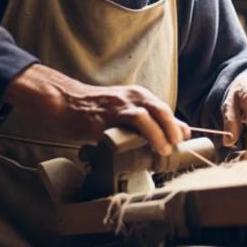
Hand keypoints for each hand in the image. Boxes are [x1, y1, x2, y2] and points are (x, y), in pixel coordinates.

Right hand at [4, 63, 189, 154]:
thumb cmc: (95, 108)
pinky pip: (119, 131)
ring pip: (143, 117)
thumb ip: (143, 119)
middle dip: (172, 129)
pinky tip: (134, 151)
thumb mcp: (123, 107)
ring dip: (157, 134)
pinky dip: (130, 141)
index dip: (176, 126)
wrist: (64, 101)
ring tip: (163, 150)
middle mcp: (129, 98)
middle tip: (176, 146)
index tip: (183, 141)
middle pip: (159, 110)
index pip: (164, 109)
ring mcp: (114, 109)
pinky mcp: (100, 122)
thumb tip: (167, 134)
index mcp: (137, 95)